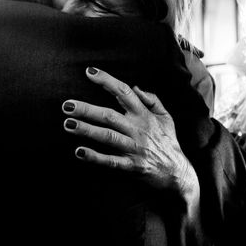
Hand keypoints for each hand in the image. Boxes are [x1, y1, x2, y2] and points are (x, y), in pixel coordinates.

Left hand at [62, 67, 198, 200]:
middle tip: (66, 105)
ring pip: (108, 136)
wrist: (179, 173)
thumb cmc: (169, 141)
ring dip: (87, 130)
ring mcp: (134, 148)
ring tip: (68, 124)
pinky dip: (95, 157)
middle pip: (109, 115)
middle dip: (87, 109)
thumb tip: (135, 86)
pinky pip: (111, 161)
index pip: (124, 92)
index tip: (89, 72)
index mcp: (144, 115)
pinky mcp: (132, 166)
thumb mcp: (165, 116)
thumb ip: (152, 99)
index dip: (106, 80)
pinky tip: (79, 152)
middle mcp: (138, 129)